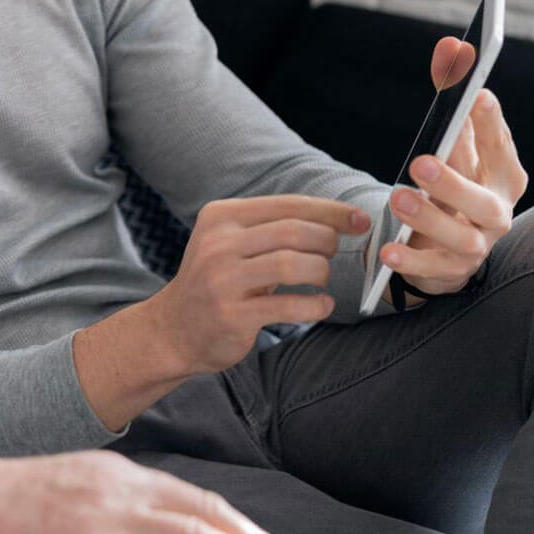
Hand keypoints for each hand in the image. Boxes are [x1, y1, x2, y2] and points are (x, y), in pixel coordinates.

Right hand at [145, 196, 370, 375]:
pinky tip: (321, 306)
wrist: (174, 328)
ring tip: (321, 279)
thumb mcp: (230, 243)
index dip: (331, 211)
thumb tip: (337, 218)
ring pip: (294, 265)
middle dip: (327, 241)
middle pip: (294, 231)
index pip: (287, 205)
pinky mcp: (232, 314)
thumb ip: (271, 228)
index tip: (360, 220)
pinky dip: (316, 306)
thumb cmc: (217, 282)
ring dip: (321, 272)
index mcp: (221, 216)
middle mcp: (218, 244)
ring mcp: (222, 280)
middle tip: (333, 254)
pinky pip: (289, 306)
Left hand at [381, 38, 527, 294]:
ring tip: (397, 198)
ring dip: (428, 218)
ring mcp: (477, 246)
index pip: (501, 149)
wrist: (445, 248)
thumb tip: (452, 47)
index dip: (491, 124)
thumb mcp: (452, 151)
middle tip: (420, 160)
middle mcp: (497, 213)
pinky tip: (387, 249)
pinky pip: (430, 269)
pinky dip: (409, 259)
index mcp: (503, 178)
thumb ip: (453, 106)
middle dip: (453, 181)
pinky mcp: (449, 271)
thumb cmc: (451, 188)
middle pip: (484, 201)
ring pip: (459, 236)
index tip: (476, 96)